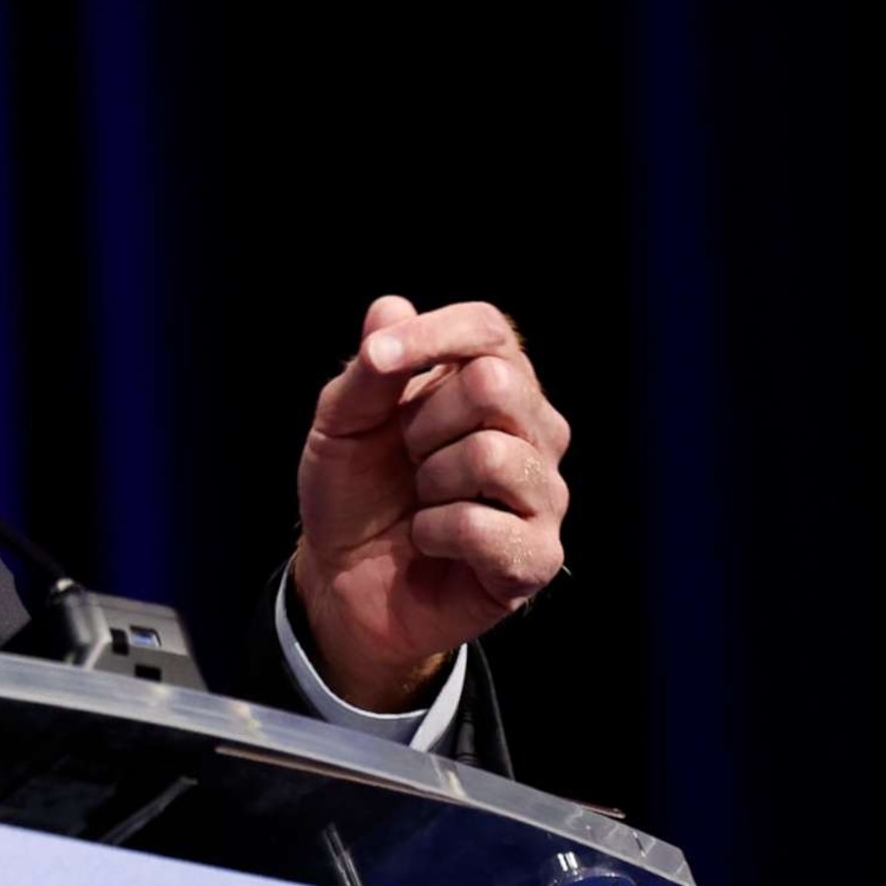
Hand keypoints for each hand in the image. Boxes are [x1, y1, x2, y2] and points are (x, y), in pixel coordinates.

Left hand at [294, 296, 570, 710]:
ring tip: (422, 500)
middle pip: (496, 384)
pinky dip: (434, 533)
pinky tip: (430, 541)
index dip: (433, 336)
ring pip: (493, 454)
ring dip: (430, 481)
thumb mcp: (341, 424)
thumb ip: (368, 371)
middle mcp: (535, 431)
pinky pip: (483, 525)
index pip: (489, 329)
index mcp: (493, 384)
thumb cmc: (354, 491)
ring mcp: (544, 494)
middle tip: (408, 456)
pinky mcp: (538, 556)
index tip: (378, 360)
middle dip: (424, 421)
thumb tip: (391, 307)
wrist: (342, 578)